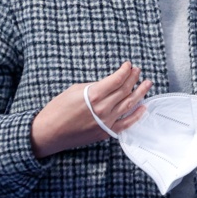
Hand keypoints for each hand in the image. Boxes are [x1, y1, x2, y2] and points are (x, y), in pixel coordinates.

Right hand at [30, 60, 151, 158]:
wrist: (49, 132)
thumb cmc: (57, 109)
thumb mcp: (74, 90)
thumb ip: (95, 87)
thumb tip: (109, 84)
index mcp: (94, 96)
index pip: (117, 80)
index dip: (125, 71)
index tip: (129, 65)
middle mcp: (102, 109)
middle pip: (125, 91)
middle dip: (134, 78)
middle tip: (138, 71)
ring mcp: (106, 122)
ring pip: (129, 105)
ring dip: (140, 93)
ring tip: (147, 83)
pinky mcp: (105, 133)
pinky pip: (126, 124)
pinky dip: (136, 115)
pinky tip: (144, 107)